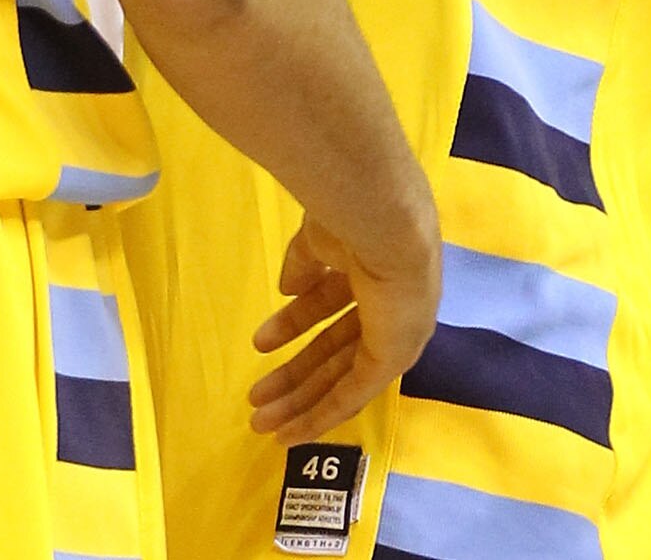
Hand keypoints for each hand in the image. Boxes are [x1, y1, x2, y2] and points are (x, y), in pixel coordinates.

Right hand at [246, 211, 439, 440]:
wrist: (382, 220)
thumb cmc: (349, 217)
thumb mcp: (317, 241)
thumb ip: (304, 267)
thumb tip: (287, 289)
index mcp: (370, 270)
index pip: (329, 306)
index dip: (293, 325)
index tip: (260, 344)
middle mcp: (389, 308)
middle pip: (332, 352)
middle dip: (292, 376)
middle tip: (255, 397)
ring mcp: (394, 335)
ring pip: (338, 378)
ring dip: (298, 401)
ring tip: (258, 420)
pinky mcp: (393, 358)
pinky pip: (354, 393)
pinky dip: (322, 414)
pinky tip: (291, 432)